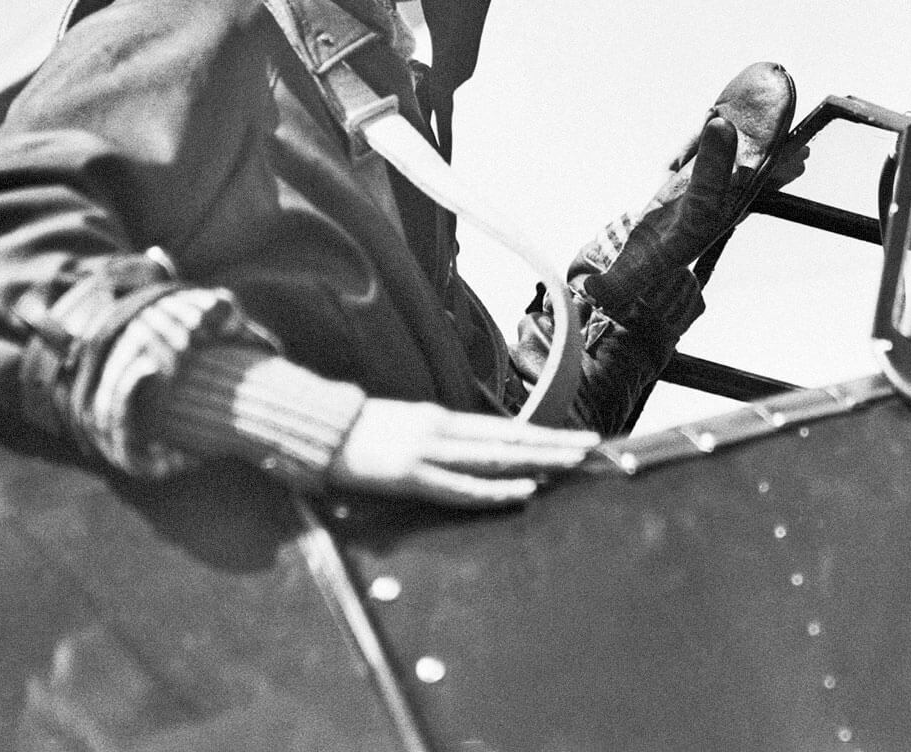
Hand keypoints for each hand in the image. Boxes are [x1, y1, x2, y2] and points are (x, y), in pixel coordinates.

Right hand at [324, 399, 599, 507]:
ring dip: (537, 460)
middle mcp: (443, 429)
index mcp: (442, 420)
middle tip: (593, 445)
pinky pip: (461, 486)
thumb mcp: (406, 428)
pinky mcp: (410, 474)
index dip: (543, 435)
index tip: (576, 438)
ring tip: (572, 462)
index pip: (504, 429)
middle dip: (554, 444)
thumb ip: (439, 440)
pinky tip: (523, 491)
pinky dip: (495, 490)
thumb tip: (472, 451)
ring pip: (495, 457)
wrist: (316, 430)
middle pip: (510, 439)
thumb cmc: (358, 434)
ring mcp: (428, 450)